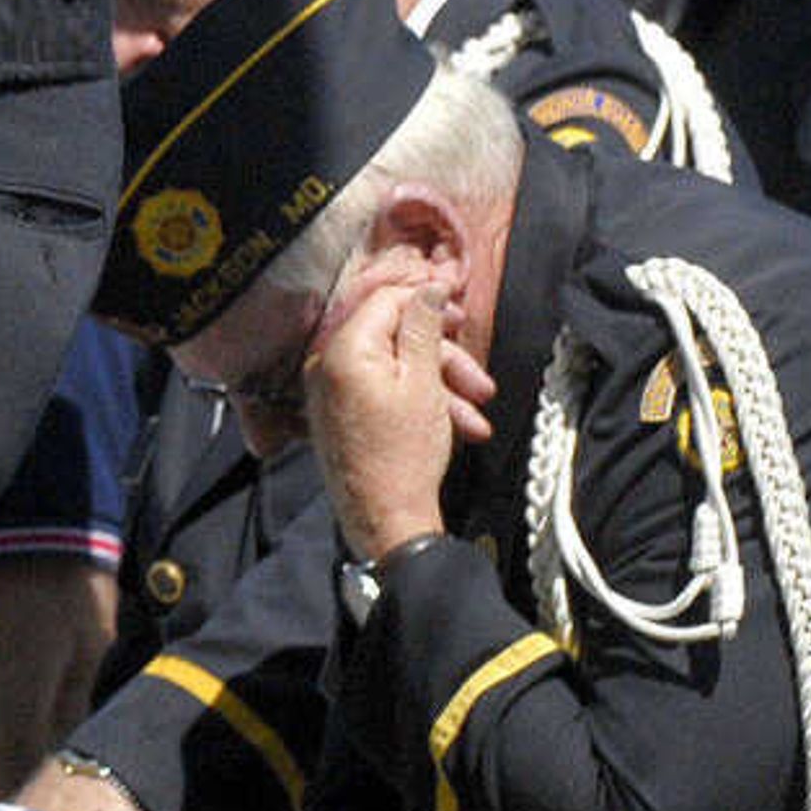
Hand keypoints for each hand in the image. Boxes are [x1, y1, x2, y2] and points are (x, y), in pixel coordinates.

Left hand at [306, 262, 492, 563]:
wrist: (386, 522)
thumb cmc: (405, 454)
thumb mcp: (423, 384)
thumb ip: (423, 329)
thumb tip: (429, 288)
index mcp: (344, 350)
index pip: (386, 302)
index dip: (428, 303)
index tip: (462, 316)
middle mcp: (329, 366)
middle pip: (395, 340)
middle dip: (444, 360)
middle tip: (481, 382)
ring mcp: (334, 393)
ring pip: (396, 371)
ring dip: (442, 389)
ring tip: (478, 417)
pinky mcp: (343, 416)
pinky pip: (383, 394)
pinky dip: (420, 405)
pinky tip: (460, 429)